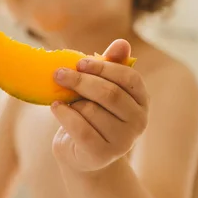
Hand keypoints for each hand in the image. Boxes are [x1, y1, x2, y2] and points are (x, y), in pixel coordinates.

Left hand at [50, 39, 148, 171]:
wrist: (81, 153)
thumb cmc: (92, 114)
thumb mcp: (101, 89)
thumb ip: (111, 66)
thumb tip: (122, 42)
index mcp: (141, 101)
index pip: (129, 77)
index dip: (103, 67)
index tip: (79, 63)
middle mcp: (138, 122)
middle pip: (110, 93)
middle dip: (81, 81)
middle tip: (58, 73)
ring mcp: (123, 141)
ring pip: (92, 111)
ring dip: (72, 102)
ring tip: (64, 101)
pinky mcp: (102, 154)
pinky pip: (80, 128)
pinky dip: (64, 114)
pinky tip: (56, 107)